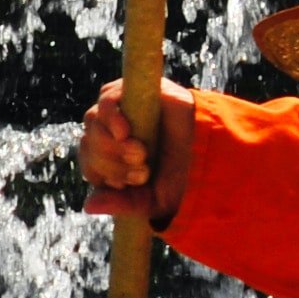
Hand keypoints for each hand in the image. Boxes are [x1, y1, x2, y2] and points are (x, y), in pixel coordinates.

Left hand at [79, 80, 196, 225]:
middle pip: (90, 143)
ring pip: (94, 121)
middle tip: (143, 170)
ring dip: (111, 143)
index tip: (135, 183)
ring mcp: (120, 111)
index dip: (104, 174)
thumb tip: (88, 206)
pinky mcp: (134, 91)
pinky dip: (110, 115)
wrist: (210, 153)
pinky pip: (107, 97)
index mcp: (111, 160)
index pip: (89, 164)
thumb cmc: (181, 177)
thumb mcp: (152, 200)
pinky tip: (124, 131)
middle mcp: (110, 134)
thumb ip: (122, 203)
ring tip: (140, 153)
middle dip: (112, 162)